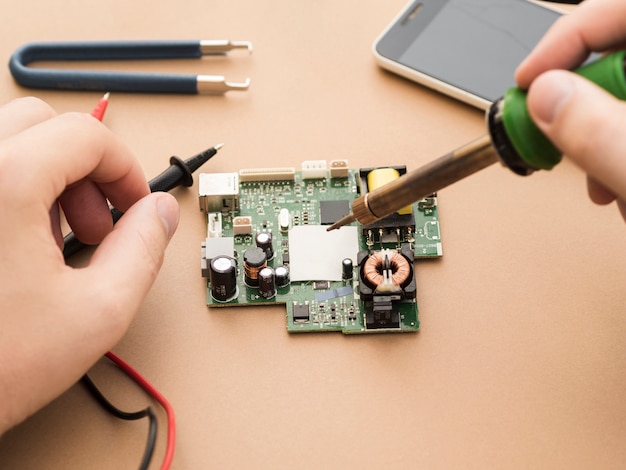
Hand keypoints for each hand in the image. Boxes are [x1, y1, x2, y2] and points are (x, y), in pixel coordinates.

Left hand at [0, 97, 178, 432]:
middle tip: (96, 221)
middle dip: (85, 168)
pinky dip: (13, 191)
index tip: (134, 206)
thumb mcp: (97, 311)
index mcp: (3, 184)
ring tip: (56, 238)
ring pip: (8, 142)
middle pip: (42, 124)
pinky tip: (19, 243)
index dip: (125, 169)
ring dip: (47, 177)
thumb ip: (144, 250)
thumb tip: (158, 213)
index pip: (84, 136)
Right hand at [516, 0, 625, 219]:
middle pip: (614, 55)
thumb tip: (546, 98)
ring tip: (601, 183)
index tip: (528, 80)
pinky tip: (618, 188)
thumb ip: (598, 134)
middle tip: (555, 136)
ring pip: (619, 96)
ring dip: (595, 141)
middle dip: (579, 106)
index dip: (564, 40)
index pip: (616, 11)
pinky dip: (615, 154)